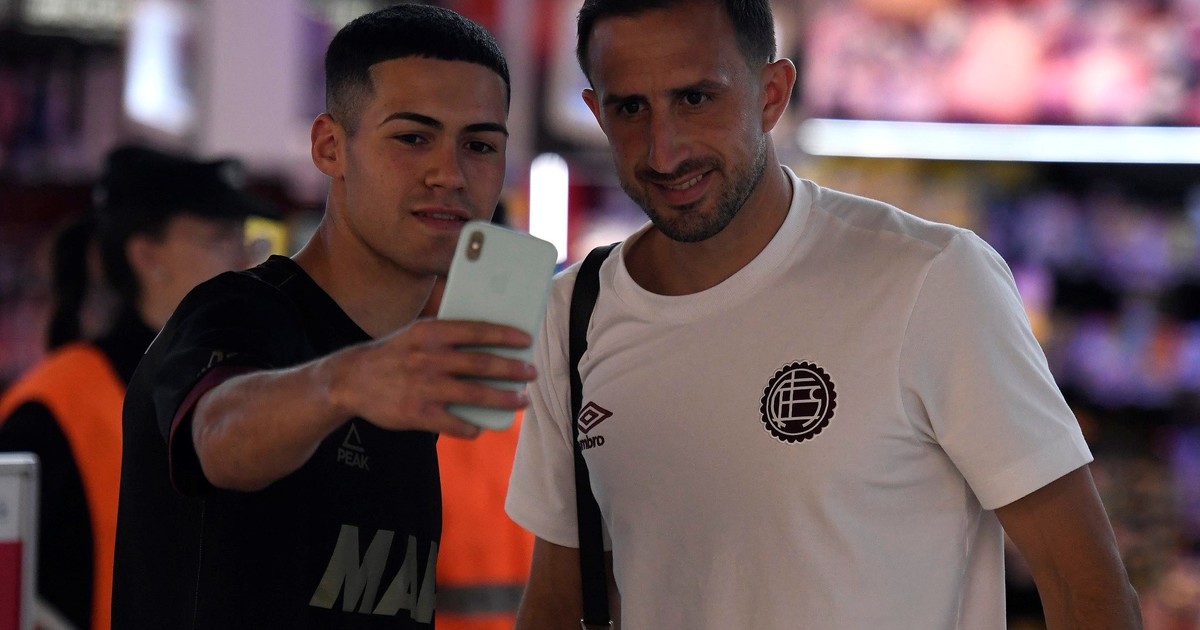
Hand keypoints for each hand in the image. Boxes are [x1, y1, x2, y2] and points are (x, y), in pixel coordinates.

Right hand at [327, 318, 535, 436]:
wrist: (351, 380)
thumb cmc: (394, 355)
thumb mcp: (416, 333)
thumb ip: (448, 334)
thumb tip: (490, 339)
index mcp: (430, 333)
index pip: (476, 330)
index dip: (505, 335)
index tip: (527, 340)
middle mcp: (429, 358)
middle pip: (482, 364)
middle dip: (513, 369)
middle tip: (532, 373)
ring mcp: (424, 387)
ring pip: (475, 395)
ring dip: (504, 399)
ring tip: (522, 401)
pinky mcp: (417, 414)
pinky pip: (454, 423)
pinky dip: (472, 426)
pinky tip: (483, 427)